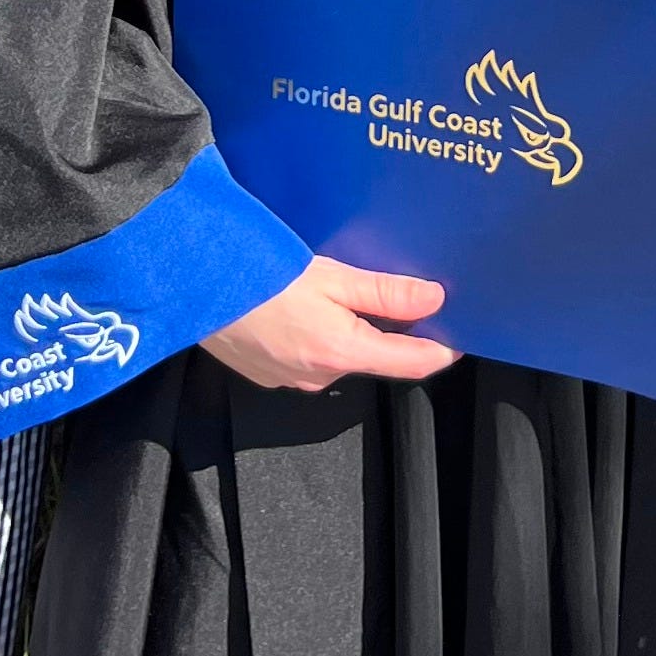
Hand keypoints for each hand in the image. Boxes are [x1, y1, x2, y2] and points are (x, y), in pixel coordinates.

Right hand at [201, 256, 457, 393]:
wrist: (193, 291)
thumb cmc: (263, 277)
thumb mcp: (331, 276)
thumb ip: (386, 292)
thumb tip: (436, 298)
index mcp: (343, 353)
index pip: (410, 364)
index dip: (440, 350)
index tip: (462, 335)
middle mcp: (321, 377)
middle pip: (372, 357)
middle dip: (390, 332)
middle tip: (406, 295)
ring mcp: (291, 379)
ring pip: (339, 356)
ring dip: (349, 331)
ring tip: (348, 293)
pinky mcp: (267, 373)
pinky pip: (309, 357)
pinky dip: (318, 335)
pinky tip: (305, 306)